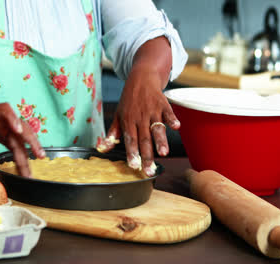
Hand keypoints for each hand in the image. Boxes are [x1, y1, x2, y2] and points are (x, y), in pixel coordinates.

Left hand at [97, 37, 178, 176]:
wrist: (141, 77)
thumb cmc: (129, 100)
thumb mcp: (118, 115)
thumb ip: (112, 133)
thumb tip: (103, 149)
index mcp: (128, 121)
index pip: (130, 140)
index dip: (131, 153)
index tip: (133, 166)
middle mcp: (140, 117)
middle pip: (144, 139)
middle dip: (147, 156)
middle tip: (149, 171)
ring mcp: (152, 110)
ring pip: (156, 128)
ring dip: (160, 140)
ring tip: (163, 153)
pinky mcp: (163, 104)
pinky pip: (168, 112)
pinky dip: (172, 119)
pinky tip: (176, 127)